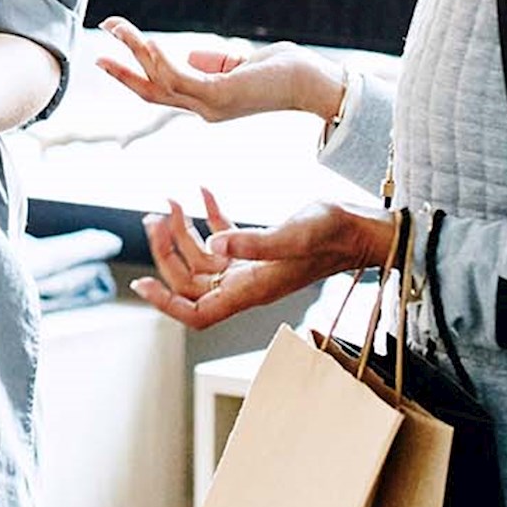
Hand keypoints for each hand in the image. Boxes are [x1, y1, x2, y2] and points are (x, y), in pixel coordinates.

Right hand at [93, 18, 346, 122]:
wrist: (312, 82)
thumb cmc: (283, 69)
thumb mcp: (240, 62)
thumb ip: (214, 61)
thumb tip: (189, 55)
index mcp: (206, 103)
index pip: (160, 89)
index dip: (132, 73)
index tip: (108, 53)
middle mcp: (203, 110)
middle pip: (150, 88)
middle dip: (121, 64)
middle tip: (102, 33)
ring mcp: (209, 107)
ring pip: (159, 81)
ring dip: (136, 52)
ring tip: (117, 27)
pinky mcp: (219, 97)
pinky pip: (180, 79)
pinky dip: (160, 61)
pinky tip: (146, 42)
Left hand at [131, 190, 396, 329]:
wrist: (365, 228)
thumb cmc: (336, 234)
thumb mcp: (294, 234)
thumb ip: (253, 243)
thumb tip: (213, 246)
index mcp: (251, 290)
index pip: (197, 314)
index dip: (166, 304)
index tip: (140, 282)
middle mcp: (247, 284)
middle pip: (190, 282)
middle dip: (166, 253)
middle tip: (153, 218)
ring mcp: (252, 267)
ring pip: (202, 260)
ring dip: (180, 232)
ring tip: (169, 202)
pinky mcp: (261, 249)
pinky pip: (223, 239)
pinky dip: (208, 218)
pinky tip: (202, 192)